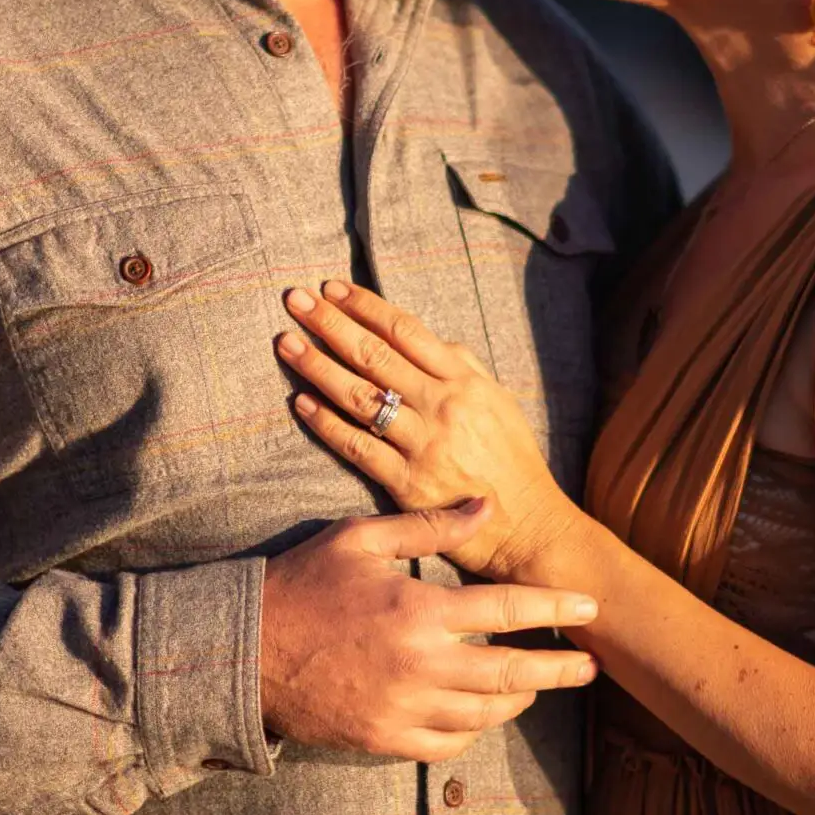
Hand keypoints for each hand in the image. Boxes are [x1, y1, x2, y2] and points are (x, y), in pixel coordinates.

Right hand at [260, 501, 597, 760]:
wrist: (241, 650)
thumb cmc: (303, 583)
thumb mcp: (361, 539)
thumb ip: (429, 525)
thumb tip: (487, 507)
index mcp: (418, 610)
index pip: (507, 610)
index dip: (556, 608)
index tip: (590, 606)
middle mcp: (418, 666)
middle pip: (512, 674)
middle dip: (559, 669)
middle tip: (591, 665)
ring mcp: (401, 709)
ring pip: (485, 715)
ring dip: (519, 699)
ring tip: (537, 684)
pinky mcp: (382, 741)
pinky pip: (447, 745)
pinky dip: (473, 730)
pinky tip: (481, 712)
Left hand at [276, 281, 573, 577]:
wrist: (528, 525)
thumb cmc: (512, 460)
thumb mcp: (499, 401)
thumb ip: (463, 367)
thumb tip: (427, 338)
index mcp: (464, 381)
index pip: (406, 331)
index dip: (365, 307)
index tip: (332, 288)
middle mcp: (442, 407)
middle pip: (375, 356)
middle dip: (330, 323)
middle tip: (295, 299)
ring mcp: (423, 445)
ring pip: (360, 397)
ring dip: (317, 366)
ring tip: (285, 342)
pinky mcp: (407, 483)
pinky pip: (357, 446)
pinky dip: (326, 422)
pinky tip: (300, 401)